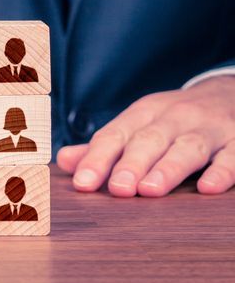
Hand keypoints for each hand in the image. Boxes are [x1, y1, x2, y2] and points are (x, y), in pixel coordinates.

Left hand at [56, 76, 234, 195]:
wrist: (229, 92)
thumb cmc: (174, 118)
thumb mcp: (139, 124)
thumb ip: (105, 146)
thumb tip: (65, 162)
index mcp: (143, 114)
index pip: (115, 135)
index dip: (97, 159)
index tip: (82, 184)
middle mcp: (174, 118)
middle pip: (149, 140)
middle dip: (131, 163)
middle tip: (118, 189)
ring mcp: (208, 129)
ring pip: (188, 147)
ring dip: (169, 168)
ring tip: (151, 190)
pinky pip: (232, 156)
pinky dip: (222, 171)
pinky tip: (209, 188)